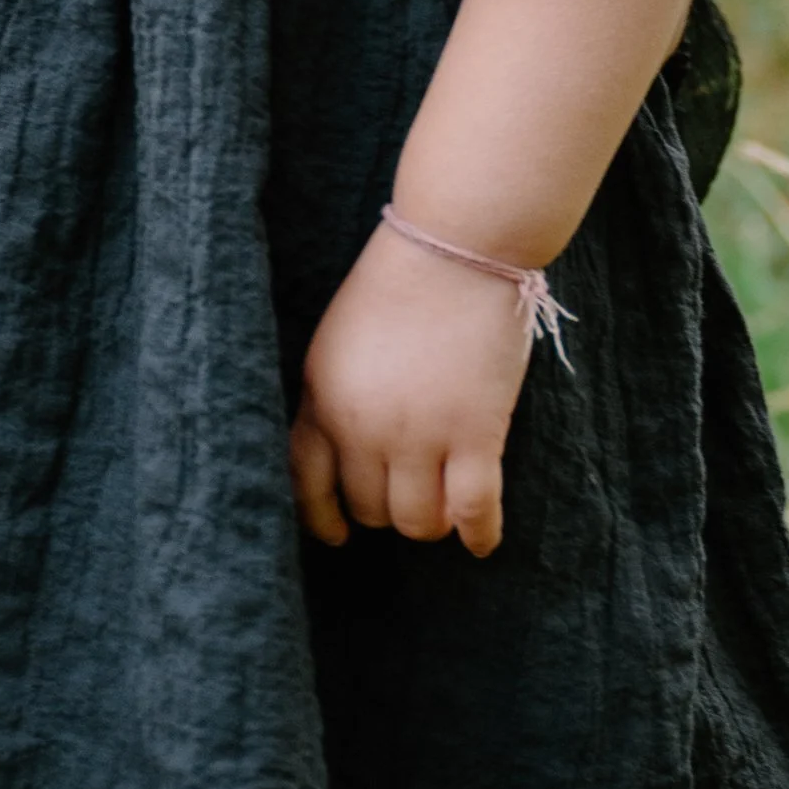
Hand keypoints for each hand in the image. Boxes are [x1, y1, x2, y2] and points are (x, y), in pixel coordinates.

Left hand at [289, 219, 534, 559]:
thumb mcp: (339, 342)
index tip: (338, 535)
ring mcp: (418, 434)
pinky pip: (473, 511)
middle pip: (370, 507)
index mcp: (321, 397)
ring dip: (432, 523)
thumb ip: (336, 398)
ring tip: (446, 511)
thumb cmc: (399, 283)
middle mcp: (362, 425)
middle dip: (389, 510)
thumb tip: (349, 459)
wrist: (454, 246)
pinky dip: (479, 535)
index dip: (322, 518)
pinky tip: (482, 542)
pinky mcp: (474, 433)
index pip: (306, 481)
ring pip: (417, 520)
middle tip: (413, 496)